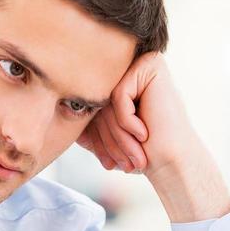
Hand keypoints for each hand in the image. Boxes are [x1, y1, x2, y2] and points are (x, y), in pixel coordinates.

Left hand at [76, 52, 229, 221]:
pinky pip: (117, 95)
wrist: (172, 162)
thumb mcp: (106, 136)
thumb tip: (57, 108)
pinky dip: (126, 120)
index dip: (97, 138)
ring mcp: (141, 64)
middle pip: (98, 100)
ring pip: (106, 98)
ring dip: (117, 133)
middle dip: (107, 138)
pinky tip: (145, 132)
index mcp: (121, 84)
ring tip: (133, 155)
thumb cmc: (143, 153)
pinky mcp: (150, 66)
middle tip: (118, 166)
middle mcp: (131, 69)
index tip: (108, 165)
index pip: (91, 105)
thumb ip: (86, 122)